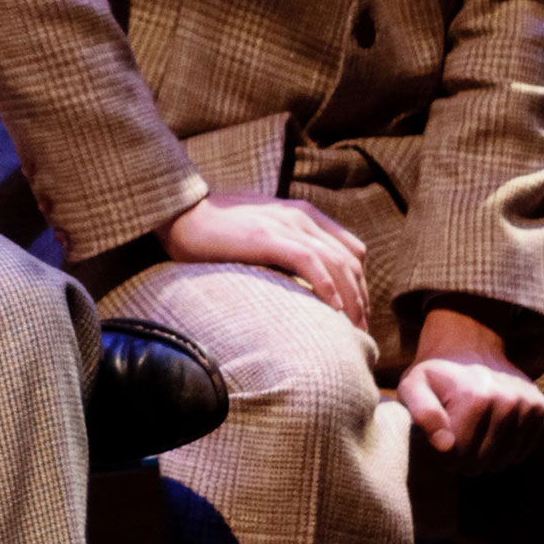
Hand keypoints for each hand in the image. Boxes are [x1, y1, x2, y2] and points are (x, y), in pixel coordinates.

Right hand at [158, 189, 369, 329]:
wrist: (181, 213)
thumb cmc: (215, 229)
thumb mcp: (261, 232)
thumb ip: (283, 246)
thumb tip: (297, 280)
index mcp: (303, 214)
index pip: (350, 249)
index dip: (360, 282)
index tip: (357, 312)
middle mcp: (301, 216)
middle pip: (350, 260)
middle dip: (361, 297)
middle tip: (362, 330)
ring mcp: (286, 224)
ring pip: (337, 263)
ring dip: (351, 298)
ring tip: (353, 327)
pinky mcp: (268, 236)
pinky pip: (310, 262)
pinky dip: (327, 286)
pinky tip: (333, 309)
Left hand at [398, 305, 543, 470]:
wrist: (470, 345)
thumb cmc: (437, 373)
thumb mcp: (413, 386)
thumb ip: (422, 414)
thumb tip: (445, 445)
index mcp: (474, 399)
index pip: (457, 458)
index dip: (443, 454)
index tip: (439, 436)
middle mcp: (507, 402)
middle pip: (481, 463)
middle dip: (464, 457)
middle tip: (456, 435)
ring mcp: (527, 405)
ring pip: (503, 462)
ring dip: (486, 455)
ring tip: (474, 431)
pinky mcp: (539, 408)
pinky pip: (521, 452)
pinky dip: (505, 449)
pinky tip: (492, 429)